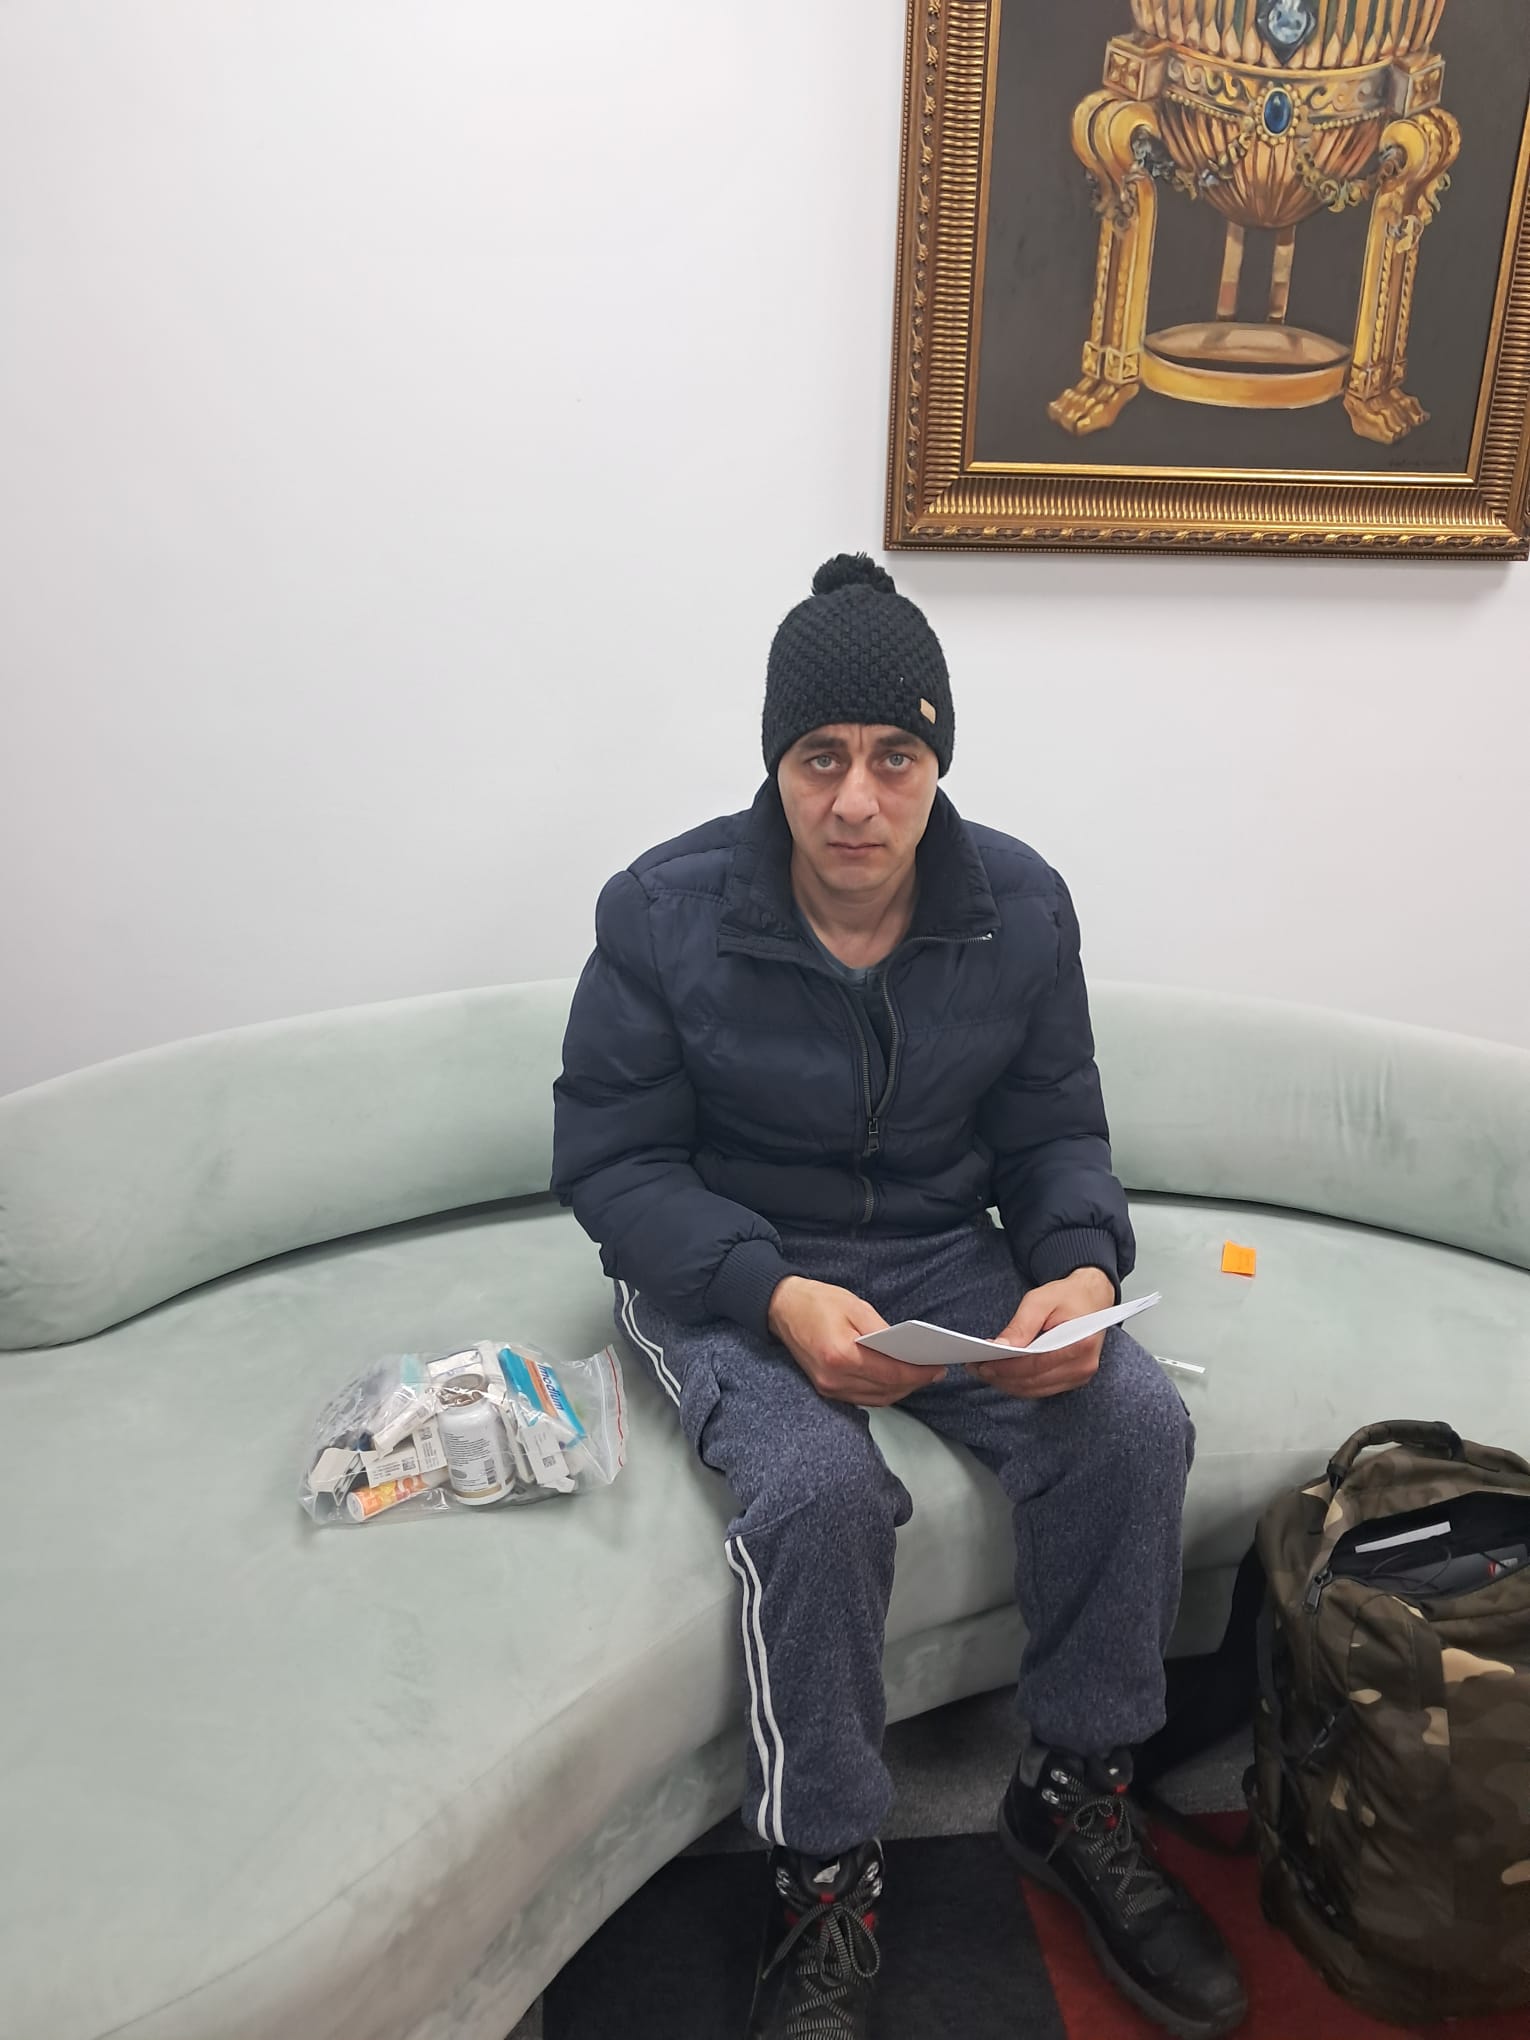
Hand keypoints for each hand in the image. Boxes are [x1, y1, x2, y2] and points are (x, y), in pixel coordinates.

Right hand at [767, 1276, 945, 1407]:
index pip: (890, 1374)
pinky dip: (883, 1391)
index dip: (917, 1374)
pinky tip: (896, 1379)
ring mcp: (828, 1388)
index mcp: (840, 1355)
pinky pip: (863, 1398)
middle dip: (913, 1383)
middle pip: (885, 1390)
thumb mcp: (856, 1306)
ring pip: (876, 1399)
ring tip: (920, 1376)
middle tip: (934, 1371)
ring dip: (900, 1389)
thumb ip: (882, 1331)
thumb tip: (907, 1350)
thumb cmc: (818, 1302)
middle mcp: (833, 1378)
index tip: (937, 1368)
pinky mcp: (826, 1389)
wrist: (781, 1308)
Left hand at [969, 1267, 1115, 1400]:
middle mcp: (1083, 1365)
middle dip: (1001, 1377)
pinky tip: (1002, 1373)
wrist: (1091, 1298)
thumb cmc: (1068, 1296)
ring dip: (1007, 1383)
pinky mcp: (1072, 1380)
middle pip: (1034, 1381)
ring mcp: (1080, 1376)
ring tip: (984, 1370)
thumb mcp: (1040, 1300)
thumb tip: (1000, 1347)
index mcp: (1080, 1343)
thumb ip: (1021, 1325)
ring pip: (1034, 1390)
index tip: (982, 1364)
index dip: (1006, 1368)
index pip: (1036, 1365)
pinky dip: (1019, 1383)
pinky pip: (1040, 1389)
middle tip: (976, 1367)